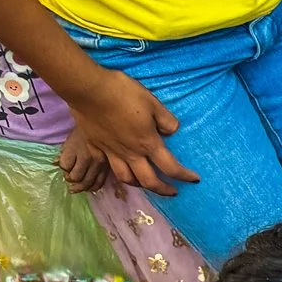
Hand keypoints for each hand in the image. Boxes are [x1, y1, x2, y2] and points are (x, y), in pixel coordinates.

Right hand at [57, 67, 194, 194]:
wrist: (87, 89)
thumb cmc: (122, 93)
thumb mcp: (153, 102)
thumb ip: (166, 120)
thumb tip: (172, 132)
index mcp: (147, 143)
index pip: (170, 167)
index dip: (184, 176)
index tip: (194, 180)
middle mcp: (130, 153)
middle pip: (148, 181)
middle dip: (163, 190)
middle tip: (172, 192)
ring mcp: (110, 152)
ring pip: (125, 178)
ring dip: (138, 184)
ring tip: (144, 182)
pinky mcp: (94, 146)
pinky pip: (104, 164)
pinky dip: (112, 169)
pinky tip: (115, 165)